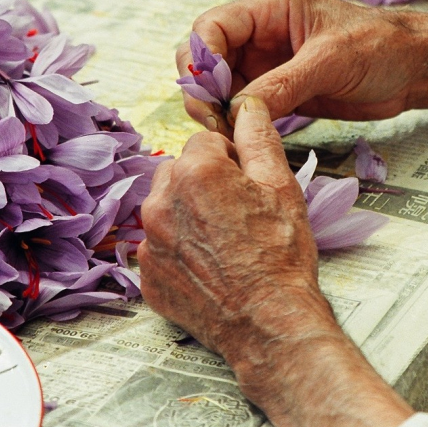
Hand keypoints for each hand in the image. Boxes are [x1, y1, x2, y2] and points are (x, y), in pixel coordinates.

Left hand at [138, 96, 412, 426]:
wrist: (268, 322)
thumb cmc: (280, 255)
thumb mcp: (280, 184)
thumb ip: (258, 136)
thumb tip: (246, 104)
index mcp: (195, 170)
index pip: (205, 142)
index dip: (231, 159)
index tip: (247, 184)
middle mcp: (161, 200)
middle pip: (179, 171)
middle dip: (203, 183)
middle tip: (238, 214)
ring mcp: (150, 240)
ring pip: (166, 207)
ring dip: (188, 214)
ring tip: (224, 242)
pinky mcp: (147, 273)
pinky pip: (159, 245)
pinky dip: (178, 249)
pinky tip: (208, 264)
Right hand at [176, 0, 424, 131]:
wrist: (415, 70)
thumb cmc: (381, 48)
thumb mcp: (330, 62)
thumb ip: (282, 85)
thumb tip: (234, 112)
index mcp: (271, 7)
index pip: (212, 26)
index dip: (200, 58)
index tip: (207, 93)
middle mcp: (260, 33)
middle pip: (205, 57)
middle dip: (200, 89)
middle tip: (213, 122)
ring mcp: (265, 64)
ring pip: (218, 86)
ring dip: (214, 111)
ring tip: (228, 136)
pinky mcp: (275, 91)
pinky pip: (240, 107)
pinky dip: (234, 124)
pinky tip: (240, 140)